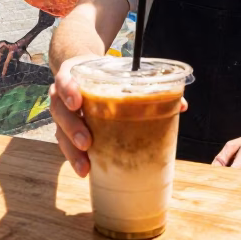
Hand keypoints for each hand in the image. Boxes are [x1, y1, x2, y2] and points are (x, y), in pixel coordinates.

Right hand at [49, 55, 190, 177]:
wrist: (81, 69)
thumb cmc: (104, 73)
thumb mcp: (118, 72)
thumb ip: (145, 86)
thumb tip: (181, 105)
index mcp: (74, 74)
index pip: (64, 79)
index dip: (68, 90)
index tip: (78, 102)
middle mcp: (62, 94)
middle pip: (59, 110)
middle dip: (73, 128)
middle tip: (88, 142)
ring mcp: (62, 112)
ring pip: (59, 131)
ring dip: (71, 150)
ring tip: (86, 166)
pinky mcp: (64, 128)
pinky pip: (64, 143)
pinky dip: (74, 157)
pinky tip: (86, 170)